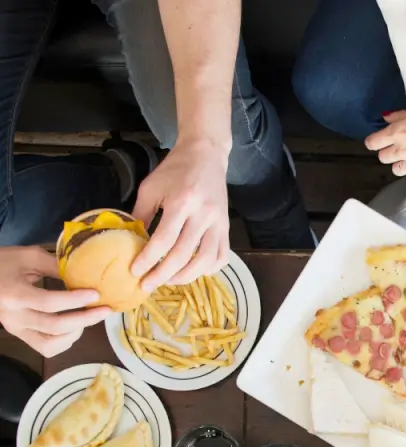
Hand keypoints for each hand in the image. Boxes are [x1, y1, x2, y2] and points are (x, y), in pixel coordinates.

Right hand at [0, 246, 109, 357]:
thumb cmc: (5, 263)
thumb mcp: (29, 257)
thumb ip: (56, 266)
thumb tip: (87, 274)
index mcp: (13, 294)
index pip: (48, 302)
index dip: (74, 300)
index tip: (96, 294)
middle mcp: (13, 316)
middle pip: (54, 326)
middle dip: (85, 319)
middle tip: (104, 310)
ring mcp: (16, 329)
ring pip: (51, 343)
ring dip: (76, 332)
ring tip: (88, 317)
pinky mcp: (20, 336)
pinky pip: (46, 349)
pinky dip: (65, 342)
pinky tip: (74, 328)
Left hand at [131, 138, 230, 291]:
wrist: (205, 155)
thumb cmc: (175, 170)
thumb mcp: (151, 187)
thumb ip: (141, 214)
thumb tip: (131, 242)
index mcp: (182, 202)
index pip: (164, 239)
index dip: (148, 259)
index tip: (135, 271)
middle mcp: (203, 215)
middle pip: (183, 255)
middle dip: (163, 274)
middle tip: (147, 284)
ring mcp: (218, 223)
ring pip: (205, 261)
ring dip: (186, 276)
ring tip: (169, 280)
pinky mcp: (227, 228)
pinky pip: (221, 256)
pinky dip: (208, 269)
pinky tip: (194, 271)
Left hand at [365, 109, 405, 185]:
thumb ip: (399, 116)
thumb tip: (385, 118)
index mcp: (397, 133)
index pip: (373, 143)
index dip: (374, 142)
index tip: (379, 141)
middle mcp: (402, 150)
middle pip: (383, 158)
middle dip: (388, 153)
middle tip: (399, 147)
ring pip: (396, 170)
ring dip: (402, 164)